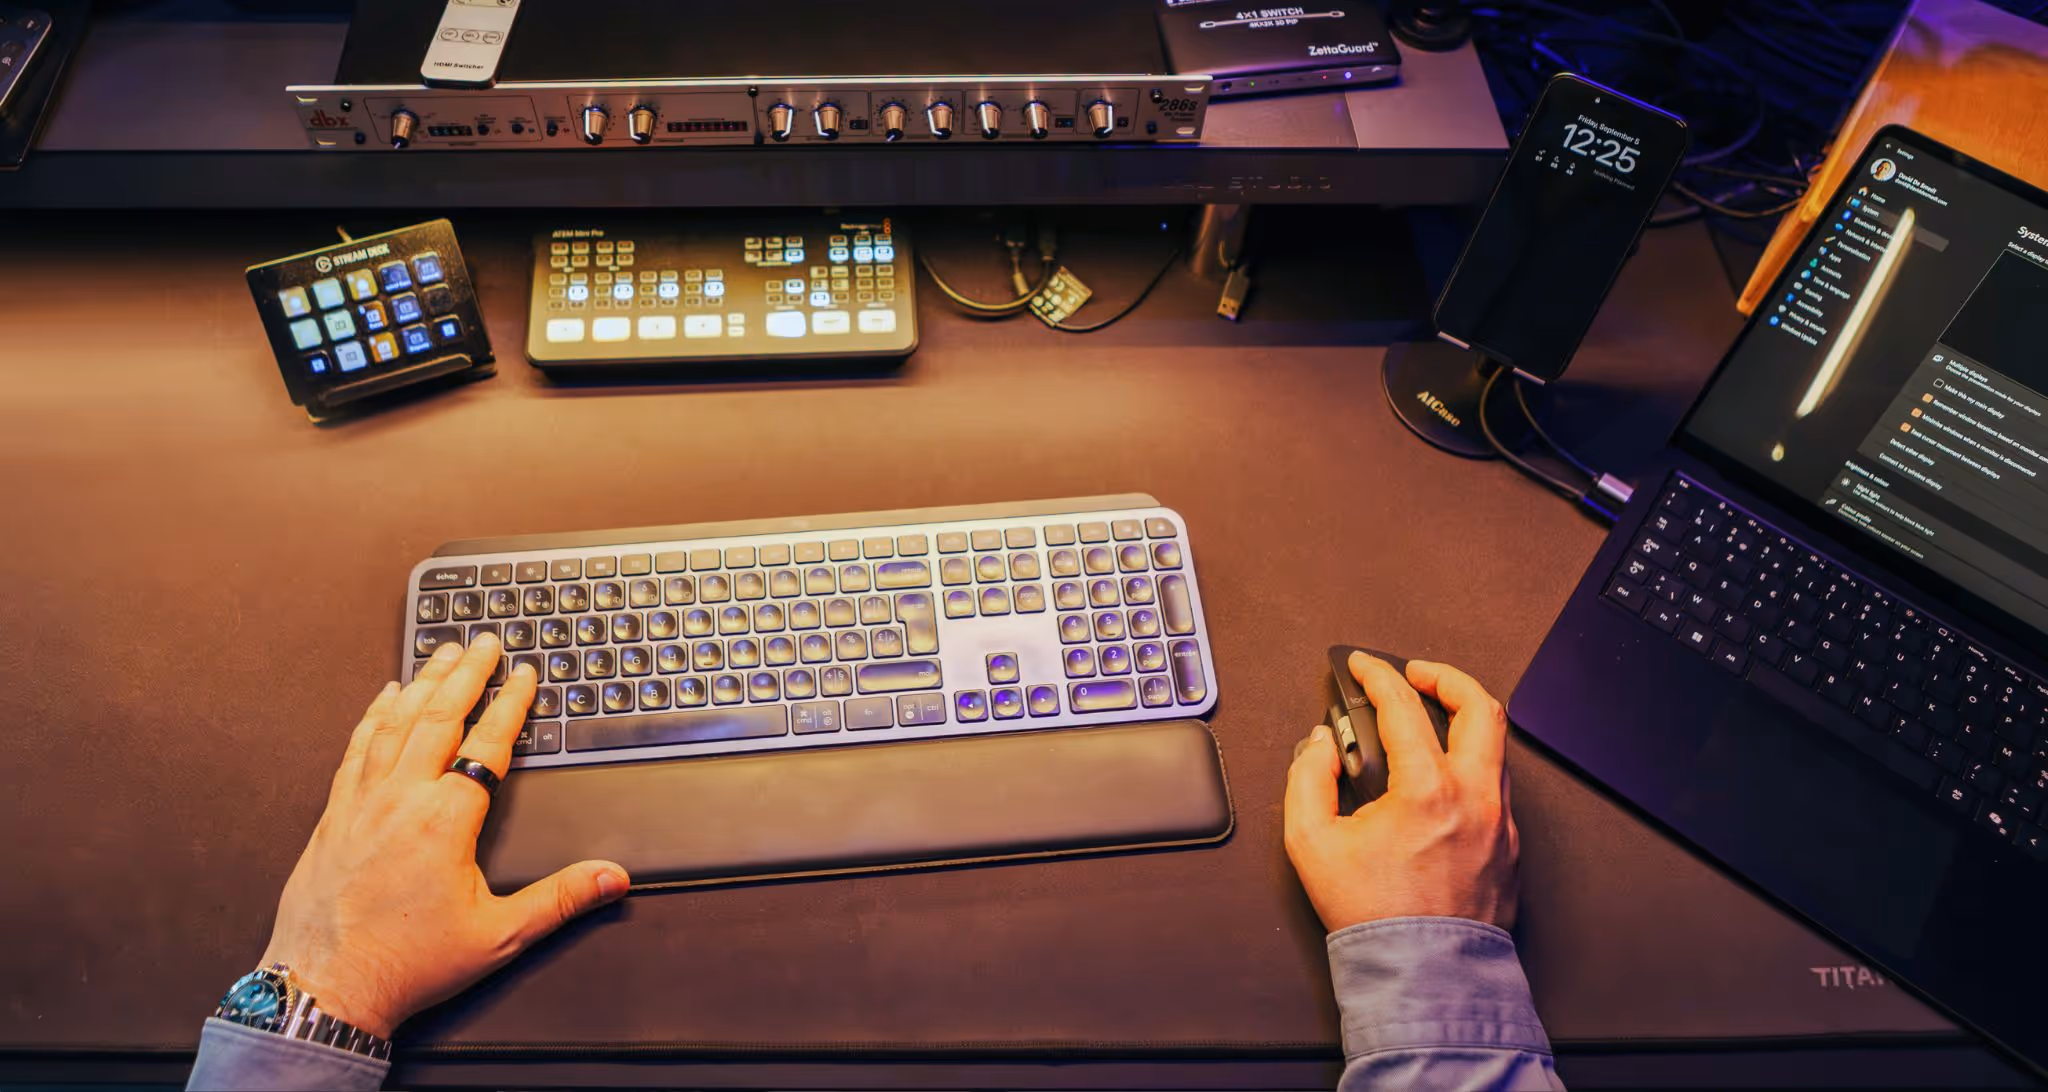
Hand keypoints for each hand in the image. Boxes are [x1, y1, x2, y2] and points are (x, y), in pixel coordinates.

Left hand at [258, 635, 629, 1036]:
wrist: (325, 988)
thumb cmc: (406, 965)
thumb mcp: (498, 936)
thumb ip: (560, 900)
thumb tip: (611, 877)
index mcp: (446, 820)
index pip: (488, 744)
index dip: (511, 704)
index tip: (524, 675)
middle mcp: (401, 799)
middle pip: (439, 716)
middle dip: (466, 673)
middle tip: (484, 641)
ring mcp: (362, 803)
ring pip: (395, 724)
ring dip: (422, 683)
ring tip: (441, 653)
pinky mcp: (333, 816)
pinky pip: (356, 749)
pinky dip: (373, 717)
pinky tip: (384, 698)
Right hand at [1283, 652, 1518, 932]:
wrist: (1422, 973)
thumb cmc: (1373, 916)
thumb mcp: (1312, 843)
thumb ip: (1308, 780)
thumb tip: (1321, 747)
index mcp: (1428, 789)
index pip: (1403, 706)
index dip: (1378, 675)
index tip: (1364, 667)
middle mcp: (1474, 797)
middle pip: (1480, 707)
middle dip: (1446, 677)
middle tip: (1417, 674)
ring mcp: (1499, 822)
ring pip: (1496, 747)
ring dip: (1463, 723)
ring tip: (1431, 723)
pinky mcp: (1510, 847)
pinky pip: (1498, 787)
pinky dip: (1472, 766)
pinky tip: (1445, 776)